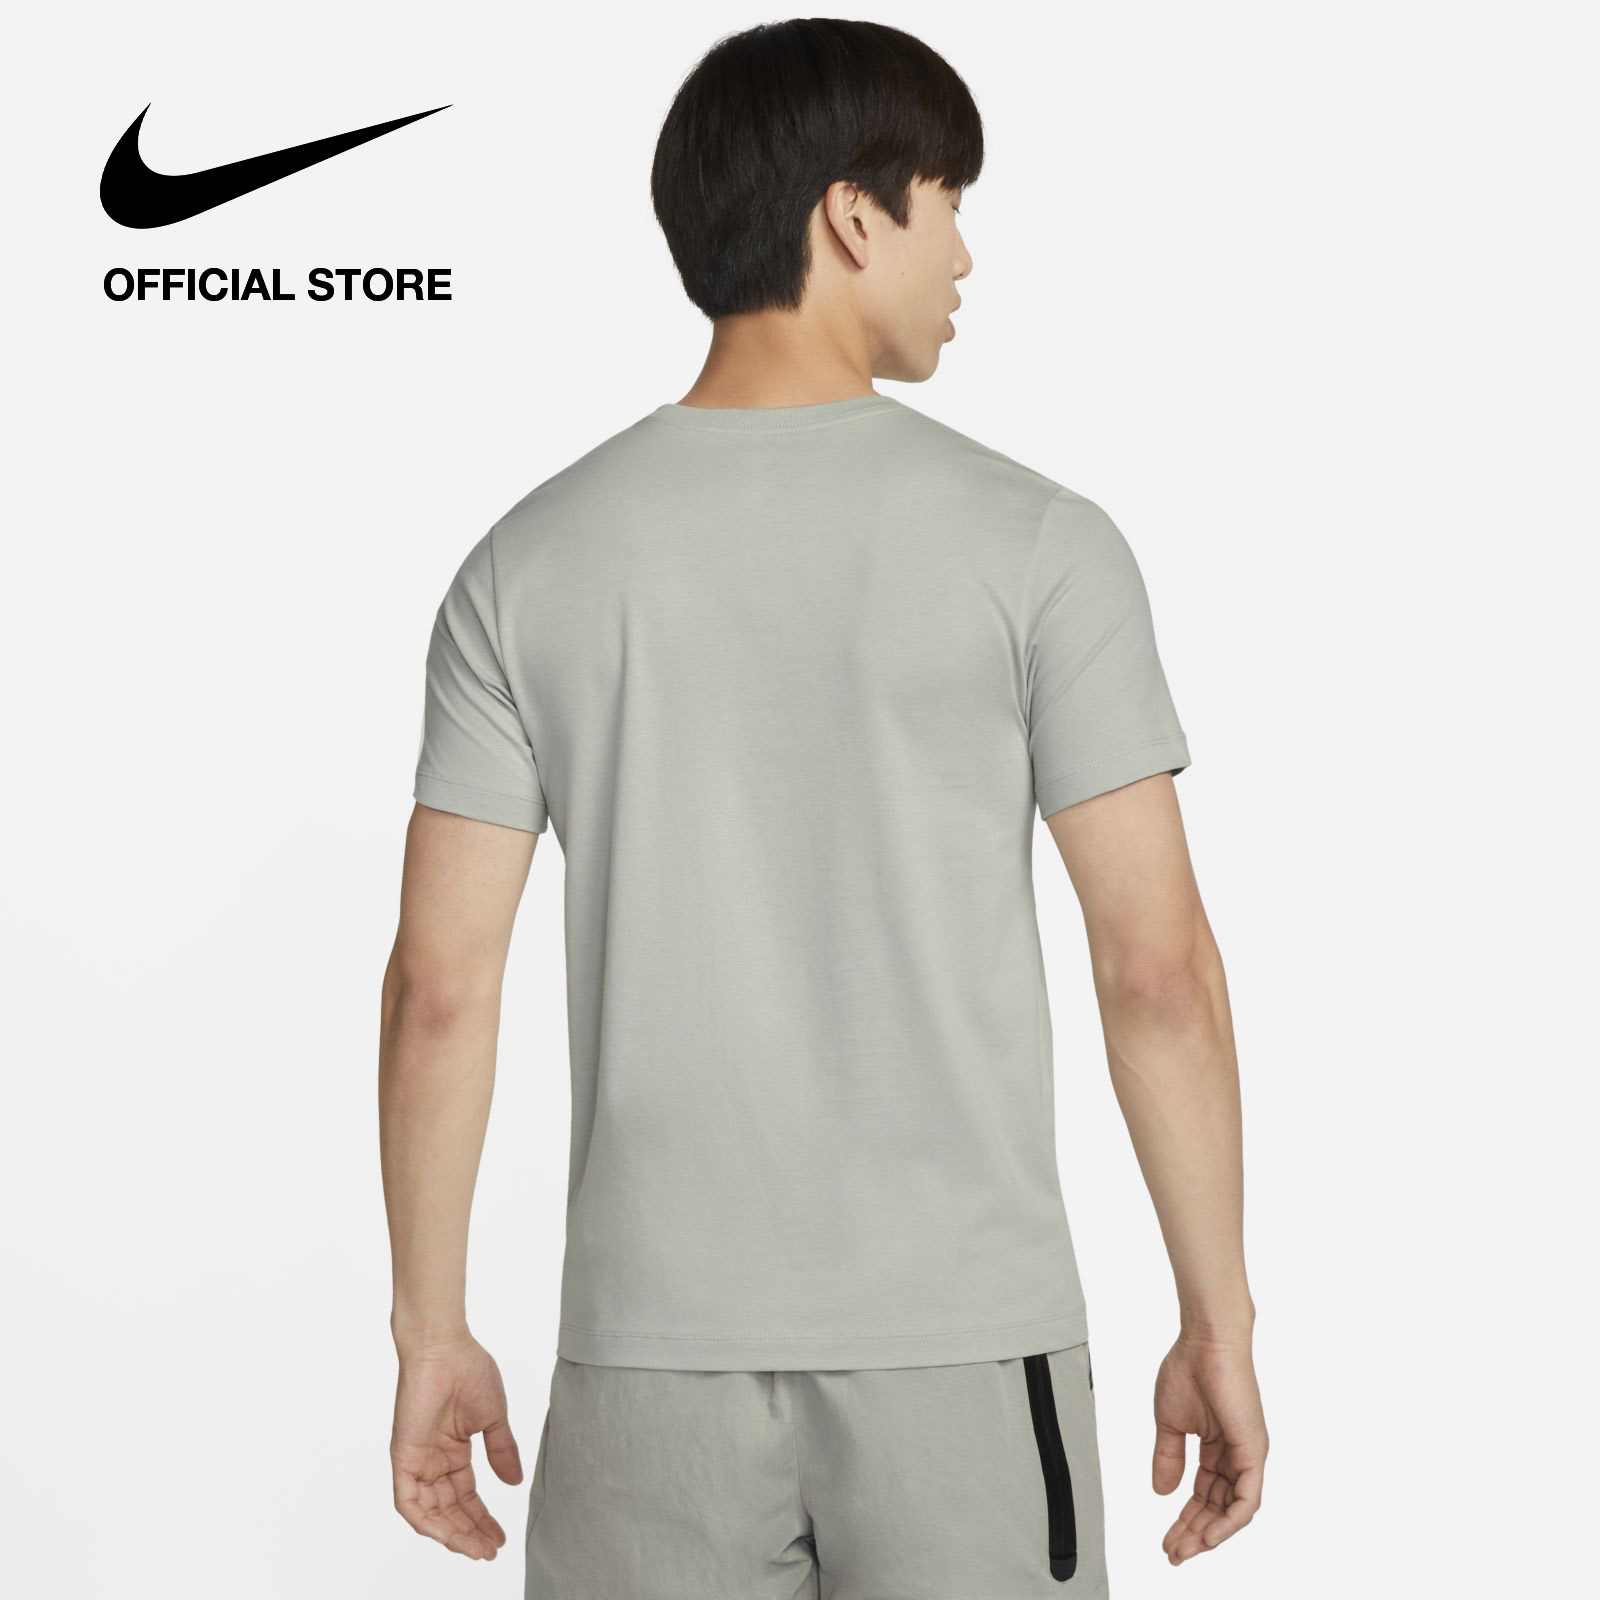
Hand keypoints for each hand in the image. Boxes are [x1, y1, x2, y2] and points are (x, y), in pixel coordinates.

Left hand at [390, 1331, 523, 1560]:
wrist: (444, 1347)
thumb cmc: (468, 1370)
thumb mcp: (493, 1417)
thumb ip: (501, 1450)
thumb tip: (515, 1482)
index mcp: (452, 1451)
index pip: (466, 1496)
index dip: (483, 1518)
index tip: (501, 1537)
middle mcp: (433, 1461)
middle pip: (449, 1509)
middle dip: (470, 1532)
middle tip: (490, 1550)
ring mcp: (417, 1460)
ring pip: (430, 1512)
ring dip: (451, 1533)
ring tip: (476, 1548)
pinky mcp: (403, 1456)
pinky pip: (408, 1501)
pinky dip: (425, 1521)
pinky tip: (446, 1534)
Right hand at [1152, 1332, 1267, 1564]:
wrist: (1205, 1342)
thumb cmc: (1188, 1369)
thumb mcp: (1169, 1423)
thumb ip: (1168, 1457)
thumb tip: (1161, 1491)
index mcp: (1218, 1447)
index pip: (1203, 1494)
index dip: (1185, 1519)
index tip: (1167, 1539)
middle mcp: (1236, 1455)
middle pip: (1217, 1507)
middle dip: (1194, 1533)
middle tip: (1173, 1553)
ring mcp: (1248, 1454)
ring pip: (1233, 1510)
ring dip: (1209, 1533)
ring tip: (1186, 1549)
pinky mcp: (1254, 1451)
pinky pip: (1247, 1499)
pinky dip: (1230, 1521)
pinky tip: (1210, 1536)